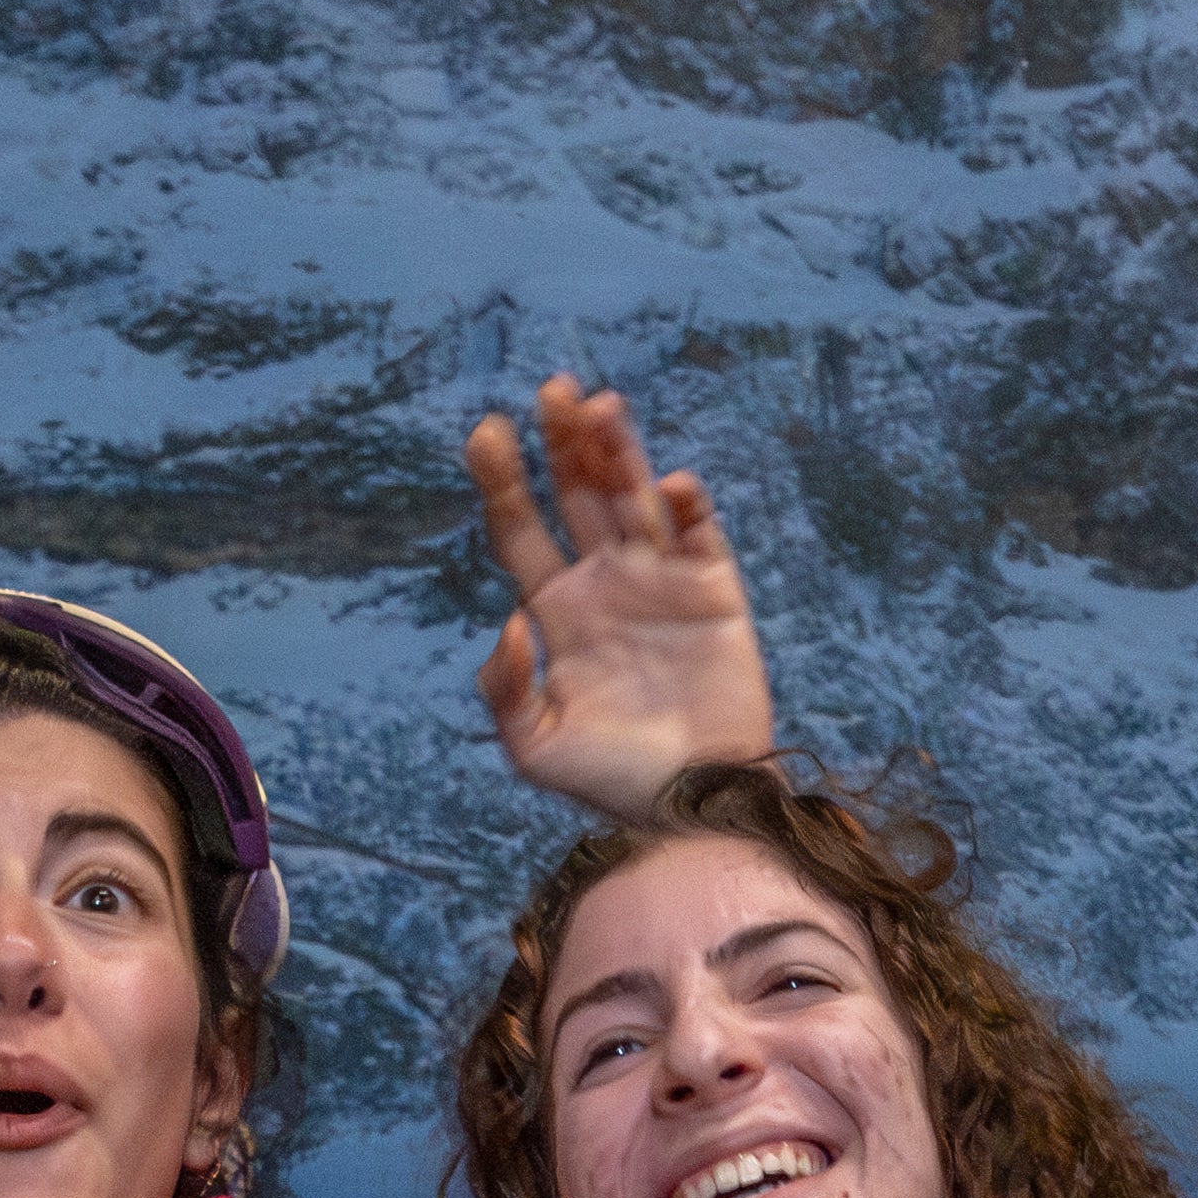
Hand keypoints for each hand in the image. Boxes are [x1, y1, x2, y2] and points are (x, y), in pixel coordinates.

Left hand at [469, 381, 776, 814]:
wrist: (690, 805)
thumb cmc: (608, 783)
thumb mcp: (534, 747)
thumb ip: (505, 689)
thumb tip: (508, 622)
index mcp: (558, 611)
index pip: (521, 530)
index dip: (503, 482)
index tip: (485, 433)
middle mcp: (606, 584)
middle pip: (578, 495)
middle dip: (563, 444)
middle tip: (550, 392)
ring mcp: (660, 582)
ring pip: (634, 497)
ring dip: (618, 451)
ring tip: (599, 404)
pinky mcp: (713, 591)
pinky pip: (698, 534)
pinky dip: (686, 506)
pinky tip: (669, 485)